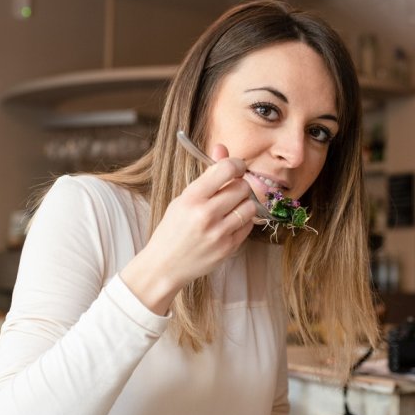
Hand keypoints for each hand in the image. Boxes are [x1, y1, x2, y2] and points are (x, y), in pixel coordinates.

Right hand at [121, 144, 256, 313]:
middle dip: (240, 185)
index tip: (237, 167)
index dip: (237, 164)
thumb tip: (222, 148)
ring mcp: (219, 233)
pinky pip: (249, 225)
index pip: (226, 169)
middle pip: (242, 187)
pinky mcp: (228, 248)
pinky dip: (243, 221)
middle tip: (232, 190)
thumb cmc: (172, 229)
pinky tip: (230, 223)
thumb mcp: (183, 198)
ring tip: (231, 207)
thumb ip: (207, 175)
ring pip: (250, 206)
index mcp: (191, 198)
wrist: (164, 266)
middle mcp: (206, 214)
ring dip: (244, 203)